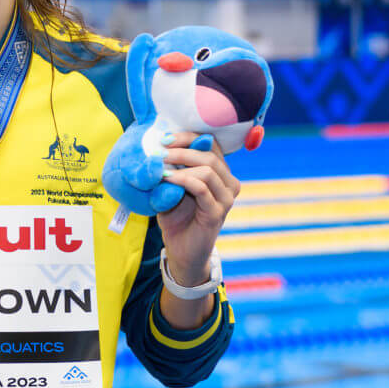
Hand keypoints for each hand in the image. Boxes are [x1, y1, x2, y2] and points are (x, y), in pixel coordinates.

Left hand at [156, 131, 239, 286]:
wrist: (180, 249)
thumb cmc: (176, 216)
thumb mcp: (173, 186)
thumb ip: (174, 167)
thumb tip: (162, 144)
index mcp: (221, 173)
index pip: (211, 145)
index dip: (189, 138)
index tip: (165, 139)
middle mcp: (229, 184)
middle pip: (210, 155)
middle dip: (182, 149)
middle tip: (160, 151)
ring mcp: (226, 199)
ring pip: (209, 170)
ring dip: (181, 164)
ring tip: (160, 166)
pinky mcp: (217, 213)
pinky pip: (202, 189)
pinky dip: (182, 179)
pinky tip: (166, 178)